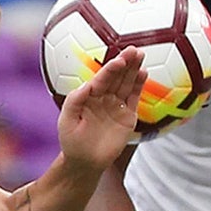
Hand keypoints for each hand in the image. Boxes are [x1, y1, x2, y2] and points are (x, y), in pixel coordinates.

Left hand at [57, 46, 146, 170]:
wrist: (84, 161)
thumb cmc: (71, 140)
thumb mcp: (67, 120)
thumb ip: (75, 101)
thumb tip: (87, 85)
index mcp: (88, 96)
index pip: (101, 79)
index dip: (110, 69)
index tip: (119, 59)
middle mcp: (103, 98)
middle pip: (116, 77)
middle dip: (125, 63)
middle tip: (135, 49)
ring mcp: (116, 106)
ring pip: (126, 84)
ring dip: (133, 70)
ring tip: (141, 56)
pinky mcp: (127, 117)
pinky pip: (133, 99)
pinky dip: (138, 86)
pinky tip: (143, 74)